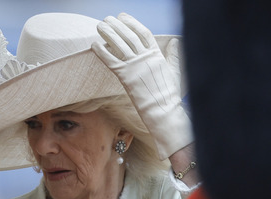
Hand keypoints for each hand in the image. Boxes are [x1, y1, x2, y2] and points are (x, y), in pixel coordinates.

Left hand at [92, 13, 192, 159]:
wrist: (163, 110)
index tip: (124, 16)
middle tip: (108, 19)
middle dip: (117, 25)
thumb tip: (176, 41)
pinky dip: (101, 51)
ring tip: (100, 25)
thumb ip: (174, 55)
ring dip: (108, 33)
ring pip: (119, 44)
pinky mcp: (125, 76)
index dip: (132, 23)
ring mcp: (134, 66)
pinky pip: (110, 60)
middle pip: (128, 35)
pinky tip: (94, 44)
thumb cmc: (169, 94)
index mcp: (156, 54)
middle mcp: (145, 57)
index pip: (143, 32)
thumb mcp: (175, 71)